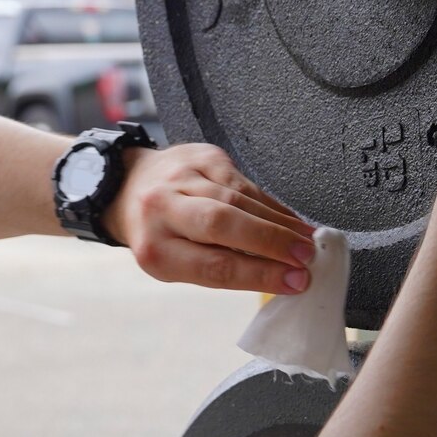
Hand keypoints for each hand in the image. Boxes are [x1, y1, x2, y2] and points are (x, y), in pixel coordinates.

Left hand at [103, 143, 317, 294]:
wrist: (131, 187)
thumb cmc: (161, 234)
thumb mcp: (179, 263)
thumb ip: (224, 268)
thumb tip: (282, 273)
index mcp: (155, 250)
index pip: (214, 266)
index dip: (260, 274)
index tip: (294, 281)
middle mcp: (162, 209)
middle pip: (223, 224)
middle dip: (272, 242)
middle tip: (305, 256)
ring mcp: (182, 177)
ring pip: (239, 198)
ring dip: (279, 222)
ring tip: (306, 239)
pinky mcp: (203, 155)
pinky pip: (245, 181)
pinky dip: (271, 203)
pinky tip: (288, 217)